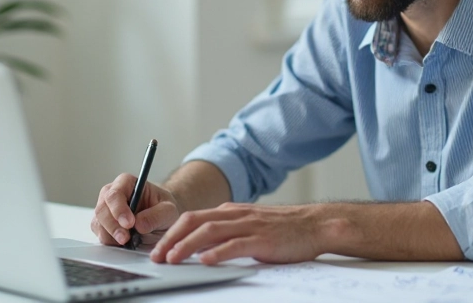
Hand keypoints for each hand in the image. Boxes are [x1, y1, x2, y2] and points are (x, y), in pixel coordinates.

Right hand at [91, 173, 182, 246]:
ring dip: (110, 235)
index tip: (129, 224)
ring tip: (126, 243)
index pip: (115, 193)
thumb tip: (139, 225)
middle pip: (102, 209)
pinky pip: (100, 234)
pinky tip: (122, 244)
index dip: (119, 209)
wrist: (161, 219)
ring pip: (98, 223)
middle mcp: (111, 194)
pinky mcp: (103, 226)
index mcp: (126, 182)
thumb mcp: (168, 210)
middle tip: (125, 239)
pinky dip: (109, 241)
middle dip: (113, 226)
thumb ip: (156, 216)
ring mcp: (106, 210)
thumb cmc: (163, 209)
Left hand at [150, 203, 326, 264]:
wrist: (315, 225)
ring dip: (187, 245)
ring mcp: (249, 225)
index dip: (171, 232)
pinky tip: (206, 262)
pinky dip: (218, 252)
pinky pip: (236, 244)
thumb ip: (225, 233)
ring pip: (210, 232)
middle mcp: (236, 215)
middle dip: (171, 239)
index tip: (157, 248)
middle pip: (194, 221)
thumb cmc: (282, 229)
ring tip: (172, 259)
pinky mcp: (262, 239)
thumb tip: (199, 247)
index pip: (192, 218)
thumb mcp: (248, 225)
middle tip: (157, 256)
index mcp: (230, 211)